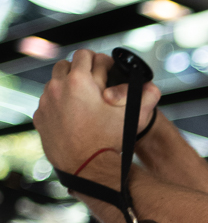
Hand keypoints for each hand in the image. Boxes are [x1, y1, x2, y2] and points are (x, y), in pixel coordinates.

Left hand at [33, 49, 159, 172]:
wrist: (88, 168)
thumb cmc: (111, 141)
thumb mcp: (134, 116)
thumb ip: (148, 97)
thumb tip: (152, 87)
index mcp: (79, 80)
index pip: (85, 54)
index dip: (97, 61)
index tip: (104, 71)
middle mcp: (57, 87)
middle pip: (65, 65)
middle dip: (79, 71)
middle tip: (92, 85)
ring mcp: (46, 102)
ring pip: (54, 84)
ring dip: (66, 88)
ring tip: (81, 101)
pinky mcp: (40, 117)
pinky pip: (47, 103)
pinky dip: (57, 106)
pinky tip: (71, 117)